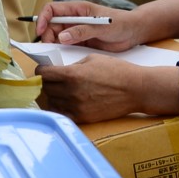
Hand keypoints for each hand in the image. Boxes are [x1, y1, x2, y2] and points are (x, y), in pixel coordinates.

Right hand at [31, 1, 146, 49]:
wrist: (134, 32)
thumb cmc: (121, 23)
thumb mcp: (101, 27)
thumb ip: (82, 31)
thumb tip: (61, 37)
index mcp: (77, 9)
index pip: (52, 9)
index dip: (42, 19)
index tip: (40, 31)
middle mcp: (73, 19)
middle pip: (51, 25)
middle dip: (47, 35)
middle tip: (50, 48)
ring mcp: (76, 30)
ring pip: (56, 36)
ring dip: (53, 44)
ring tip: (55, 54)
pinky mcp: (80, 41)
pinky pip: (65, 45)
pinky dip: (61, 50)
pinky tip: (63, 57)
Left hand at [37, 57, 159, 122]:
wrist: (136, 89)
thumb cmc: (116, 70)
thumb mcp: (91, 59)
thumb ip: (72, 66)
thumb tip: (59, 71)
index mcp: (71, 74)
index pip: (43, 74)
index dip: (41, 71)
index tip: (44, 70)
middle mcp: (71, 92)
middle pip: (45, 88)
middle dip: (46, 83)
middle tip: (51, 80)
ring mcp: (76, 106)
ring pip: (51, 103)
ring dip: (51, 96)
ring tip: (58, 92)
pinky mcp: (83, 117)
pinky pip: (61, 114)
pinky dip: (59, 109)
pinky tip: (64, 103)